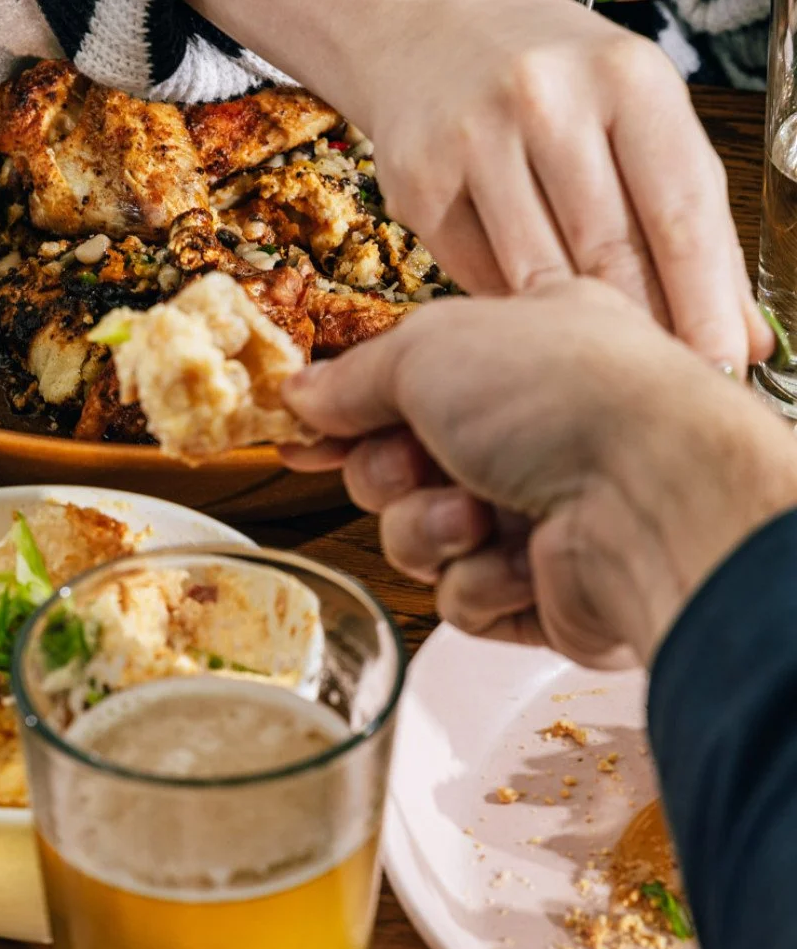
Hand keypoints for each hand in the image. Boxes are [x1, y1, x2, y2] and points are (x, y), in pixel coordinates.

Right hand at [281, 280, 796, 667]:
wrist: (646, 498)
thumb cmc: (560, 398)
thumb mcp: (429, 350)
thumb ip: (354, 378)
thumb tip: (301, 394)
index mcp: (515, 353)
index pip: (403, 385)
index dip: (344, 411)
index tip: (301, 433)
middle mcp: (529, 431)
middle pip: (396, 467)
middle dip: (390, 472)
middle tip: (418, 462)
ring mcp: (539, 513)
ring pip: (420, 538)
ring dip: (431, 529)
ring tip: (479, 515)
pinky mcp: (543, 591)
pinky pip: (462, 597)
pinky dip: (481, 581)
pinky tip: (521, 561)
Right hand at [361, 0, 768, 373]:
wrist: (429, 22)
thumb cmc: (553, 78)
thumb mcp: (636, 112)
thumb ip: (690, 217)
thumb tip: (743, 336)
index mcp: (626, 75)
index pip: (679, 211)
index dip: (704, 304)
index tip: (720, 368)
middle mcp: (546, 97)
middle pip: (609, 252)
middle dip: (644, 332)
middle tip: (659, 386)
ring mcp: (472, 138)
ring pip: (536, 275)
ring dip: (570, 332)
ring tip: (594, 366)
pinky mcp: (416, 182)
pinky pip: (475, 277)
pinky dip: (509, 309)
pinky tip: (527, 321)